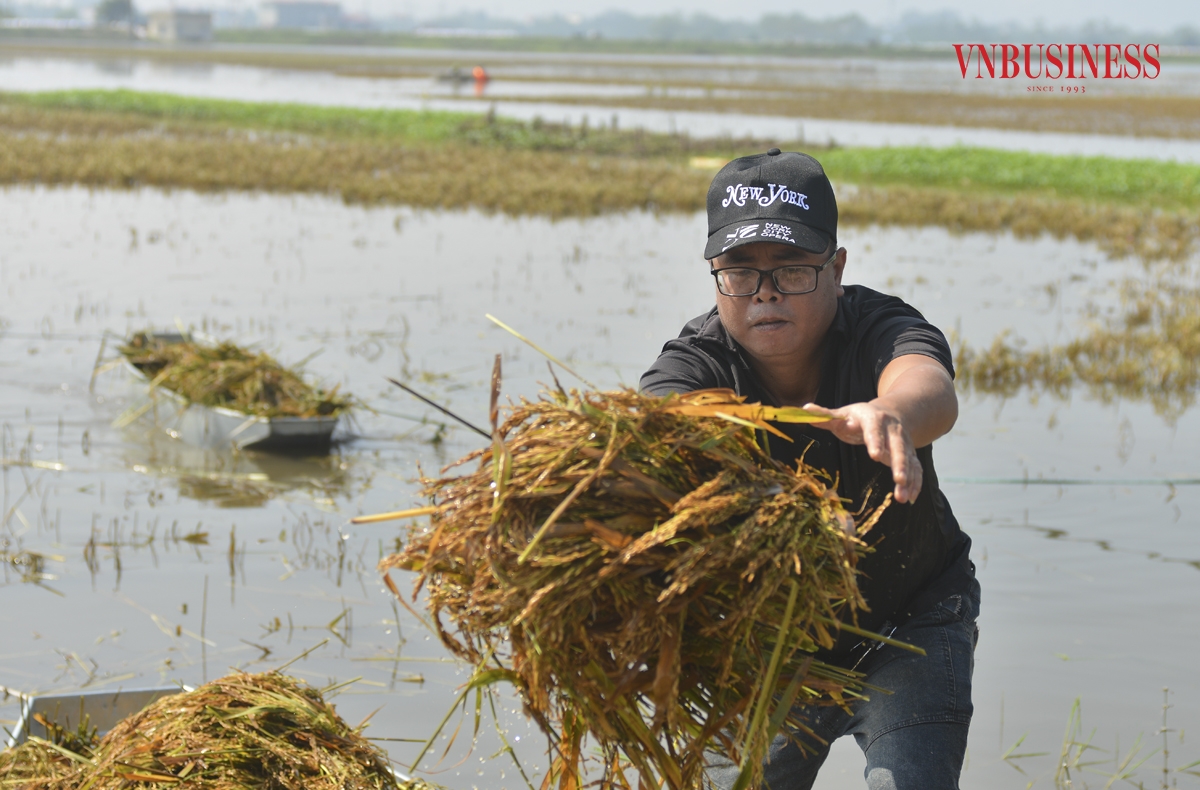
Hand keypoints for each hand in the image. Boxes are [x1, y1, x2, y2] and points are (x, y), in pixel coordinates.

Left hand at [802, 401, 922, 503]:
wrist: (891, 412)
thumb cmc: (860, 416)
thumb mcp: (843, 413)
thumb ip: (825, 415)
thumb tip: (804, 409)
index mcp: (873, 418)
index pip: (874, 429)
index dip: (875, 441)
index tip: (875, 455)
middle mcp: (893, 430)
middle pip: (898, 446)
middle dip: (899, 463)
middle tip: (898, 479)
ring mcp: (904, 442)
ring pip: (909, 459)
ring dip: (909, 478)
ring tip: (903, 497)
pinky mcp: (910, 454)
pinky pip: (916, 468)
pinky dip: (916, 482)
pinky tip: (910, 497)